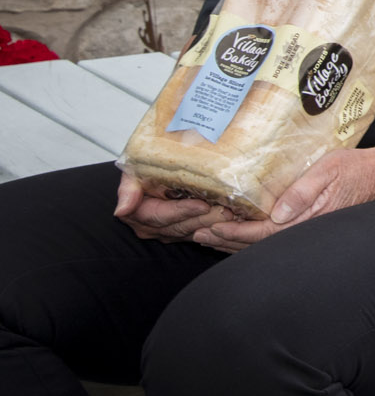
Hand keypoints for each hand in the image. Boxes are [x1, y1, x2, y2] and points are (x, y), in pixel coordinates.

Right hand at [114, 171, 234, 244]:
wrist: (158, 164)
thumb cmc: (146, 166)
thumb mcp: (133, 172)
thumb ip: (128, 190)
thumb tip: (121, 211)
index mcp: (138, 213)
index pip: (161, 216)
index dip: (182, 212)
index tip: (202, 205)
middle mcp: (153, 226)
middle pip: (180, 226)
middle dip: (203, 219)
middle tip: (226, 210)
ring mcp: (169, 230)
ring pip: (193, 231)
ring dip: (213, 222)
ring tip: (232, 212)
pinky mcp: (186, 230)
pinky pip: (202, 230)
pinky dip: (216, 224)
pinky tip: (231, 217)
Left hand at [189, 146, 374, 252]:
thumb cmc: (357, 168)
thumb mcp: (330, 169)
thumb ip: (304, 190)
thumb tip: (278, 212)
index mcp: (307, 218)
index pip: (261, 233)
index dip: (233, 232)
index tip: (210, 227)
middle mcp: (304, 230)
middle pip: (257, 244)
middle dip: (226, 240)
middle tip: (197, 234)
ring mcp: (306, 231)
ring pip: (264, 245)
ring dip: (235, 242)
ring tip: (211, 237)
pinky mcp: (309, 227)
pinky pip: (274, 239)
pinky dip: (252, 239)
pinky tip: (240, 234)